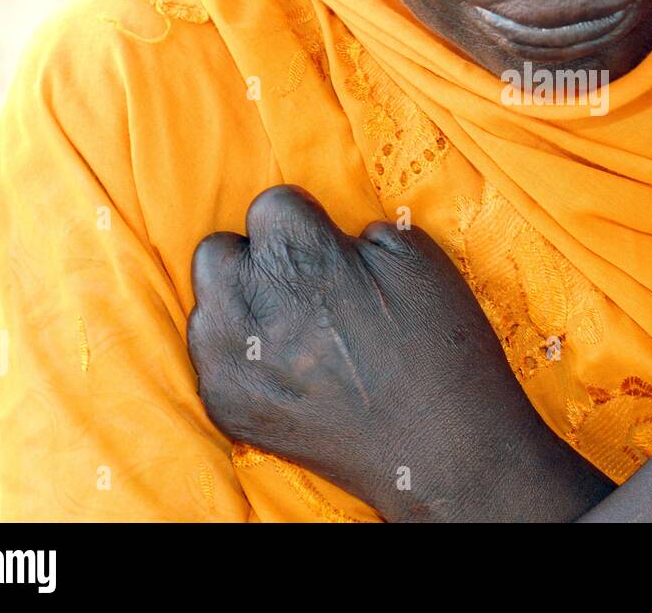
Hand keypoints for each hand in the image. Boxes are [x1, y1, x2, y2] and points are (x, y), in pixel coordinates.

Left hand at [187, 186, 610, 521]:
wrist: (445, 448)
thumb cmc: (440, 347)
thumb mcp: (417, 258)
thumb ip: (358, 231)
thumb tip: (331, 236)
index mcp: (301, 255)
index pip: (271, 204)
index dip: (306, 224)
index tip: (328, 249)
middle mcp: (251, 303)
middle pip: (219, 251)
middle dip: (256, 260)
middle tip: (303, 287)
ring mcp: (231, 359)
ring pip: (207, 304)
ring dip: (242, 307)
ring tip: (295, 331)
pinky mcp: (226, 405)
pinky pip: (210, 359)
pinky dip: (242, 358)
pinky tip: (290, 371)